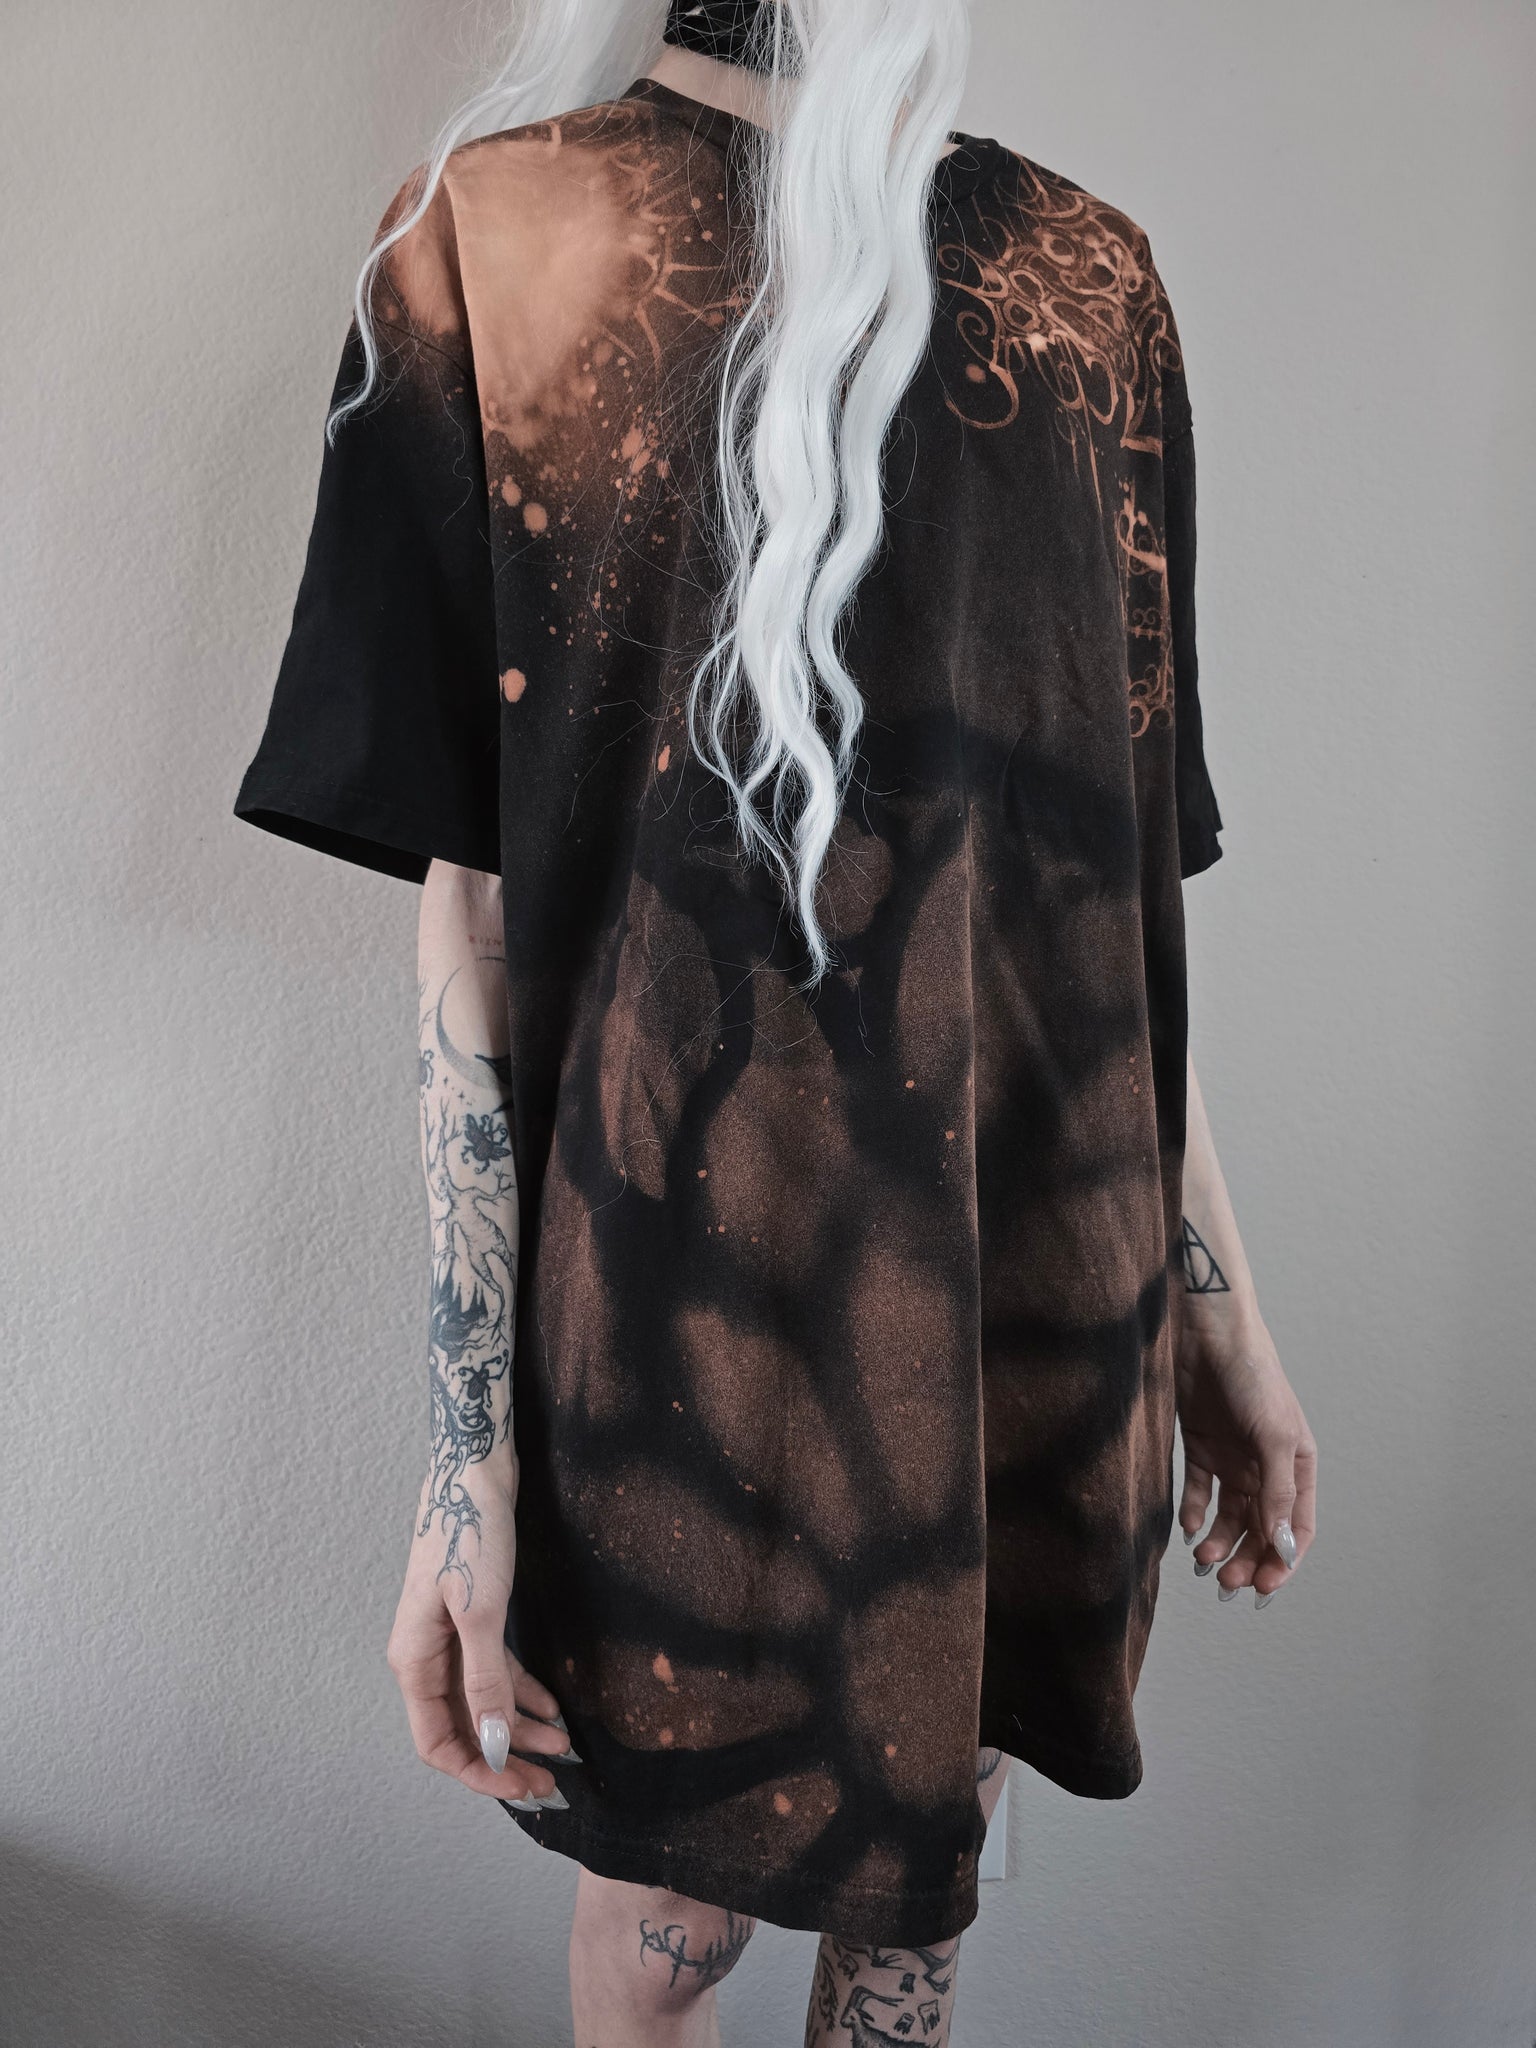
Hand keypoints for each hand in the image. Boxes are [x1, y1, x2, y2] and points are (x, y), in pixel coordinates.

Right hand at [386, 1474, 573, 1806]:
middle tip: (553, 1781)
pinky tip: (553, 1707)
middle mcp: (425, 1656)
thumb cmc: (470, 1533)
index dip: (480, 1773)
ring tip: (562, 1748)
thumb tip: (495, 1745)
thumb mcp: (482, 1612)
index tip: (524, 1789)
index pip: (439, 1743)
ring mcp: (448, 1637)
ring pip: (482, 1702)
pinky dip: (522, 1693)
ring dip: (519, 1729)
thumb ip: (485, 1682)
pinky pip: (495, 1671)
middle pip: (462, 1729)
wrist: (472, 1469)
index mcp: (413, 1662)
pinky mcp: (473, 1616)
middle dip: (505, 1759)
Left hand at [1174, 1302, 1317, 1604]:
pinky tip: (1186, 1528)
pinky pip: (1198, 1490)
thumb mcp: (1272, 1437)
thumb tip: (1283, 1546)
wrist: (1207, 1331)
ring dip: (1218, 1541)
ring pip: (1228, 1514)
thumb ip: (1277, 1492)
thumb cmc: (1252, 1376)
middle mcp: (1266, 1464)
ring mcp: (1232, 1455)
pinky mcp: (1200, 1444)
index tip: (1263, 1589)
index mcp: (1297, 1464)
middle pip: (1260, 1527)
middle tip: (1225, 1583)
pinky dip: (1193, 1512)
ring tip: (1202, 1560)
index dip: (1283, 1561)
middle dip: (1246, 1558)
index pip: (1296, 1526)